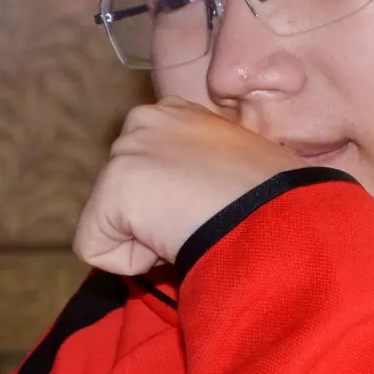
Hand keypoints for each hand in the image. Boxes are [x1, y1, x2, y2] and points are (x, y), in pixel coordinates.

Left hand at [73, 98, 308, 275]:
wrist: (276, 216)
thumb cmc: (273, 201)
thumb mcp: (233, 167)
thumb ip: (199, 172)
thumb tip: (189, 206)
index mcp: (175, 111)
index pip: (147, 171)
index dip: (173, 201)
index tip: (209, 206)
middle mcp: (143, 119)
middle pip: (122, 195)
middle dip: (156, 218)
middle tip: (202, 219)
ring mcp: (126, 150)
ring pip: (110, 223)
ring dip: (149, 238)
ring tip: (194, 226)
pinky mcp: (113, 186)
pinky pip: (97, 249)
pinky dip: (132, 262)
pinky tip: (174, 240)